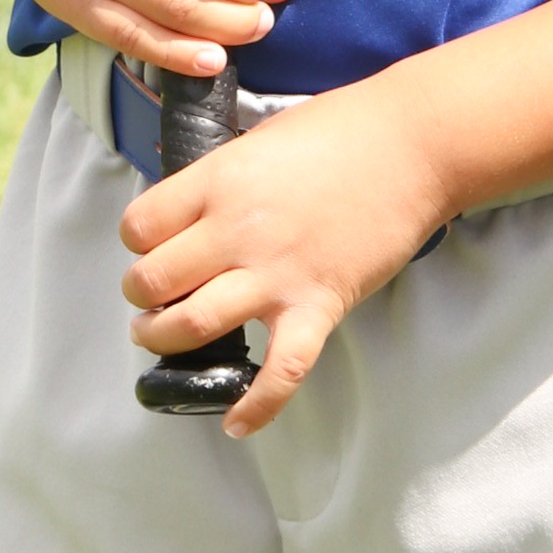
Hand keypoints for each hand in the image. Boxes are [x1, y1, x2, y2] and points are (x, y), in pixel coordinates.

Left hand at [120, 73, 451, 436]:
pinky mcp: (318, 306)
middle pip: (152, 281)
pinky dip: (255, 406)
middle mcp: (237, 230)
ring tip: (162, 337)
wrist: (414, 145)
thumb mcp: (262, 139)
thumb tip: (193, 214)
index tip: (151, 245)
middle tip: (151, 297)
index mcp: (220, 181)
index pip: (139, 226)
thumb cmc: (342, 129)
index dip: (138, 241)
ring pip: (193, 326)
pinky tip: (236, 422)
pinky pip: (280, 373)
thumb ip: (223, 179)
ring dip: (166, 340)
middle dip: (141, 296)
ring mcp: (277, 273)